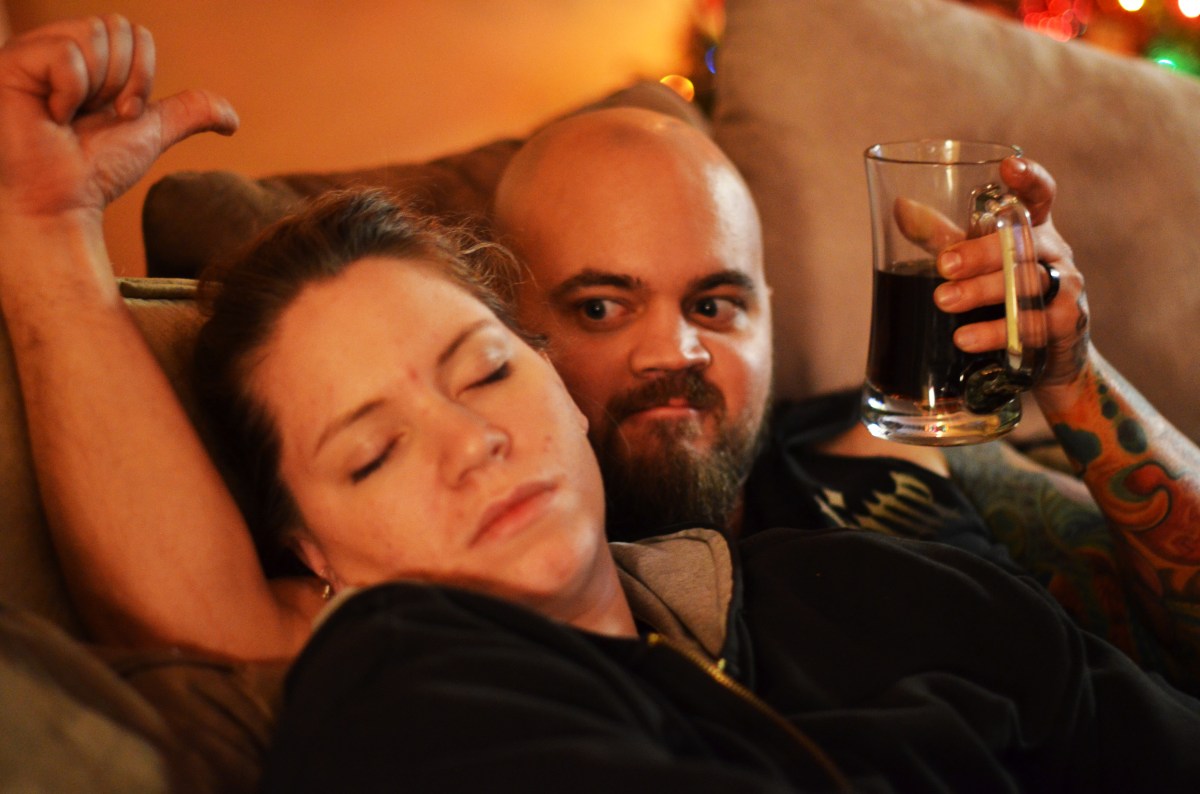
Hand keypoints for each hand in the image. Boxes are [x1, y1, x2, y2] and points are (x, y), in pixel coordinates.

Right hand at [0, 15, 237, 221]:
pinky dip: (72, 92)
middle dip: (122, 82)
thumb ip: (188, 113)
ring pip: (92, 36)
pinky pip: (67, 55)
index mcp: (83, 56)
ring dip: (97, 89)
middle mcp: (52, 46)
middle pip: (115, 28)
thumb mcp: (152, 132)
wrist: (66, 201)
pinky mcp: (10, 62)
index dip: (141, 76)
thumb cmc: (99, 169)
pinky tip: (51, 115)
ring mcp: (28, 52)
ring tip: (71, 116)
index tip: (123, 113)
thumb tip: (232, 119)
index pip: (132, 31)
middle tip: (96, 116)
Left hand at [932, 156, 1089, 388]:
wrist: (1049, 356)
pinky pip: (1031, 326)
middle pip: (1023, 244)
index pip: (1039, 196)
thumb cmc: (1004, 295)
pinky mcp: (1065, 324)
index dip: (1030, 179)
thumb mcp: (977, 262)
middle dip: (981, 253)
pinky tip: (964, 338)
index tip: (1010, 166)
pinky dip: (995, 333)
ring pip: (1025, 283)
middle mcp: (1054, 252)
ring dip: (982, 292)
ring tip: (944, 301)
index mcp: (1034, 228)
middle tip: (944, 264)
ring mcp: (1064, 287)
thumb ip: (944, 237)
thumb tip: (900, 208)